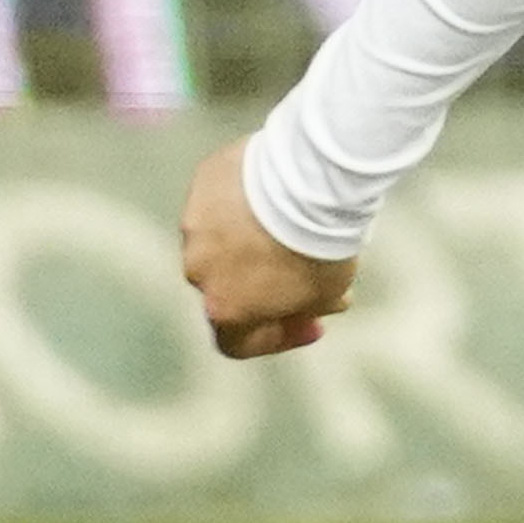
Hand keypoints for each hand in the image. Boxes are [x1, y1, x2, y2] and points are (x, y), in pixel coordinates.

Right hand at [181, 142, 353, 357]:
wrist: (309, 180)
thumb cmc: (319, 244)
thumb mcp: (329, 292)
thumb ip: (308, 307)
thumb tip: (312, 307)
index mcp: (225, 308)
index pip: (236, 342)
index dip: (274, 338)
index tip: (308, 322)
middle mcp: (199, 270)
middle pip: (226, 287)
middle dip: (260, 283)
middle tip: (299, 266)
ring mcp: (195, 224)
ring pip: (220, 240)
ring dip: (248, 238)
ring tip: (289, 221)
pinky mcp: (202, 183)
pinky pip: (221, 199)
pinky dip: (244, 201)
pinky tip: (276, 191)